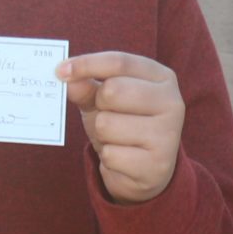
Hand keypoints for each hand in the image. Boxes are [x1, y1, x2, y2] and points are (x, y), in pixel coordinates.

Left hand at [56, 51, 184, 204]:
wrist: (144, 171)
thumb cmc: (123, 125)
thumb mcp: (103, 101)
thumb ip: (86, 87)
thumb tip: (66, 76)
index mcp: (162, 78)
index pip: (120, 62)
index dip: (87, 64)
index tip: (60, 71)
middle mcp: (172, 102)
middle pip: (112, 90)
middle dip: (99, 106)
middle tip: (108, 116)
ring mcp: (168, 134)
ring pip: (106, 124)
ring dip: (102, 135)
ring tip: (118, 140)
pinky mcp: (158, 164)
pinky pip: (110, 155)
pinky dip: (108, 158)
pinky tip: (123, 160)